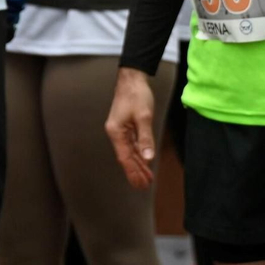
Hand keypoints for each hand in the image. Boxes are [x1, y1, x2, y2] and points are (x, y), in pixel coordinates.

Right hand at [107, 66, 157, 188]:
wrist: (132, 78)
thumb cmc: (136, 94)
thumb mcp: (144, 116)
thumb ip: (145, 137)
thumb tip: (148, 157)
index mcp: (116, 132)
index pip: (125, 157)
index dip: (133, 172)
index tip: (140, 184)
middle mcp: (116, 133)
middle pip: (126, 157)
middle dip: (135, 172)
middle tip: (144, 187)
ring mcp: (120, 130)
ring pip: (129, 152)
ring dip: (138, 165)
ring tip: (146, 178)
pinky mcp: (126, 126)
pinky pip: (132, 144)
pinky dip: (139, 154)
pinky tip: (144, 161)